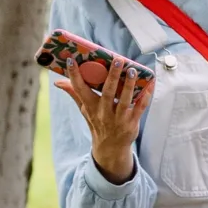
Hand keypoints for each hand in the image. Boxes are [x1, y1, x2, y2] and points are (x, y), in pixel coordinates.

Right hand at [54, 56, 154, 181]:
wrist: (111, 147)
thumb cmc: (97, 122)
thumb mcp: (84, 109)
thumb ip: (74, 94)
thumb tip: (58, 82)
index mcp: (90, 107)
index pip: (80, 89)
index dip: (74, 75)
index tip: (71, 61)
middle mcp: (103, 112)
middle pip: (108, 92)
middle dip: (112, 76)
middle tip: (117, 60)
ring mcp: (118, 118)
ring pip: (125, 100)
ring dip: (129, 84)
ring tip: (132, 70)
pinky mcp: (132, 122)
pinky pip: (140, 108)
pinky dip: (145, 97)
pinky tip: (150, 84)